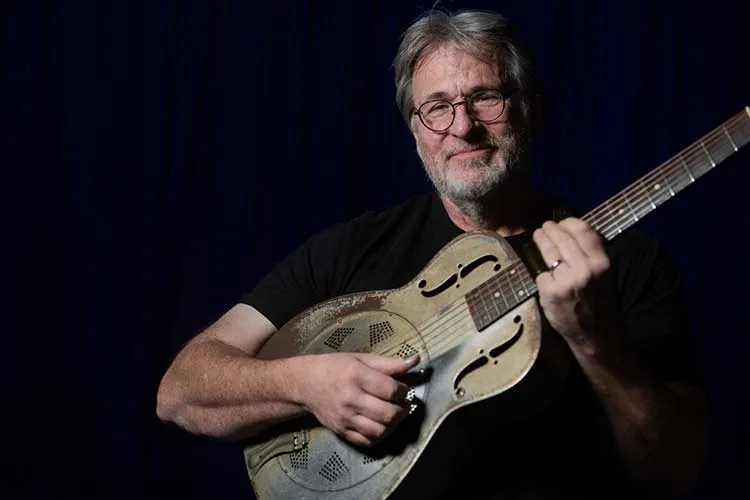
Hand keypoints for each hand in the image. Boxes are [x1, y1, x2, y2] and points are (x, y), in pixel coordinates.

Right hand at [294, 352, 418, 446]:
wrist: (304, 383)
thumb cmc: (334, 367)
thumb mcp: (360, 358)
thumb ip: (389, 363)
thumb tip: (415, 360)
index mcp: (356, 376)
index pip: (390, 390)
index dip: (404, 391)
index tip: (404, 389)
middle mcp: (350, 399)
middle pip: (388, 413)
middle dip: (403, 410)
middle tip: (404, 404)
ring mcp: (345, 418)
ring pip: (380, 431)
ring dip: (394, 425)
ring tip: (394, 415)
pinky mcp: (341, 431)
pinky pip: (367, 441)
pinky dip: (380, 436)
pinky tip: (382, 425)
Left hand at [532, 218, 612, 344]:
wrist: (596, 334)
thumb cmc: (597, 302)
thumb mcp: (603, 274)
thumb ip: (590, 254)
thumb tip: (569, 233)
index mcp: (602, 262)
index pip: (583, 231)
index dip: (568, 223)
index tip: (561, 223)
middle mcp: (585, 269)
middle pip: (562, 239)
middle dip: (549, 230)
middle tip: (543, 228)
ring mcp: (567, 280)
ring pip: (549, 252)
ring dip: (541, 241)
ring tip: (538, 237)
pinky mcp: (552, 291)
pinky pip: (541, 274)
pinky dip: (540, 274)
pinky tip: (543, 273)